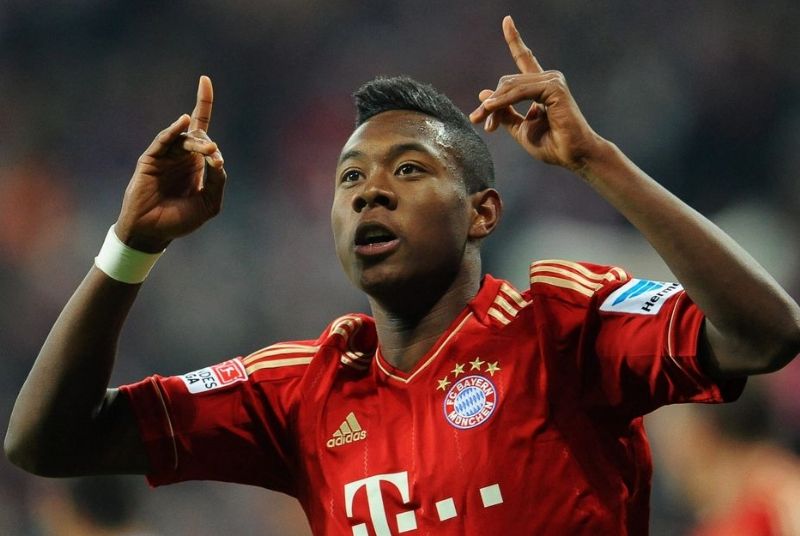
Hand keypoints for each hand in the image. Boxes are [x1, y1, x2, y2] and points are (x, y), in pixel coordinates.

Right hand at [115, 76, 226, 251]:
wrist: (154, 232)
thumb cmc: (181, 220)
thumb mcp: (209, 203)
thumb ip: (217, 181)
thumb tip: (218, 158)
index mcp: (196, 163)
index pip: (203, 130)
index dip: (203, 102)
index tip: (204, 79)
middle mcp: (181, 155)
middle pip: (198, 134)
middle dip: (208, 144)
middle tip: (214, 158)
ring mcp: (166, 156)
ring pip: (184, 138)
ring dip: (197, 142)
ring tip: (207, 152)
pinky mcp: (151, 159)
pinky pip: (164, 141)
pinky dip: (173, 131)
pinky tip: (183, 123)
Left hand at [469, 16, 604, 170]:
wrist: (573, 155)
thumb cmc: (552, 145)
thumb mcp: (519, 129)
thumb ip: (504, 111)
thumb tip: (483, 94)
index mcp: (540, 86)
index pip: (525, 58)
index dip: (515, 39)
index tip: (506, 20)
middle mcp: (548, 79)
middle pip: (507, 82)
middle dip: (490, 104)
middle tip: (477, 120)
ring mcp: (552, 80)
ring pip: (510, 87)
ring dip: (494, 106)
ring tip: (482, 120)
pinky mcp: (554, 87)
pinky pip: (520, 92)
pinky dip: (504, 101)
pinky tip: (491, 109)